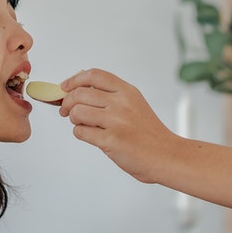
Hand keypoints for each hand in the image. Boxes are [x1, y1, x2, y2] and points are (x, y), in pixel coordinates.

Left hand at [58, 69, 177, 183]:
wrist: (166, 156)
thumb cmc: (150, 135)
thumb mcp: (135, 105)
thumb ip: (112, 96)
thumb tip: (80, 89)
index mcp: (127, 92)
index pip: (93, 75)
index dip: (74, 80)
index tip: (65, 87)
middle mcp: (121, 103)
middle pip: (79, 93)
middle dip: (67, 103)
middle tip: (67, 111)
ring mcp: (116, 121)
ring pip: (77, 112)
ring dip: (74, 119)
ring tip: (84, 124)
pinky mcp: (111, 140)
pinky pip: (81, 132)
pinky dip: (81, 134)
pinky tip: (91, 136)